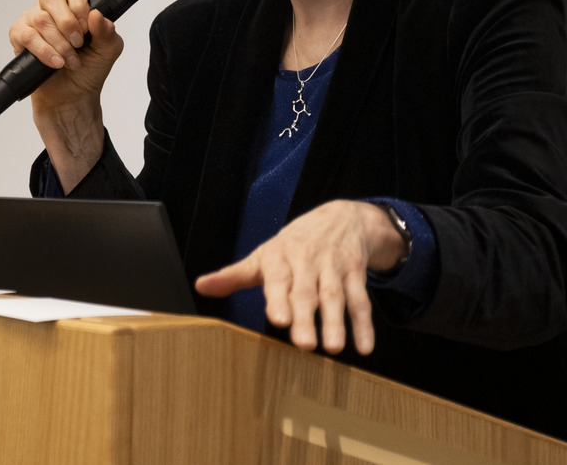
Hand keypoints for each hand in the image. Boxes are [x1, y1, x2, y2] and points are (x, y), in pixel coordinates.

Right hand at [9, 0, 124, 105]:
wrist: (73, 96)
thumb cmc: (89, 68)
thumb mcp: (108, 50)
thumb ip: (107, 32)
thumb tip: (97, 16)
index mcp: (73, 3)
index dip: (79, 2)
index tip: (87, 25)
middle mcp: (51, 8)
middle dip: (68, 22)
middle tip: (79, 43)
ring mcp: (33, 20)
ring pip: (41, 18)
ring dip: (60, 43)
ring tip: (71, 60)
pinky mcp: (19, 37)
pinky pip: (27, 36)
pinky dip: (44, 51)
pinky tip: (56, 62)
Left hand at [194, 200, 405, 355]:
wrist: (341, 217)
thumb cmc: (294, 244)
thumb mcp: (264, 256)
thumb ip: (235, 275)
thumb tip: (201, 286)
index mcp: (279, 257)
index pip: (278, 279)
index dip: (278, 299)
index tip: (278, 320)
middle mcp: (307, 260)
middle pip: (306, 291)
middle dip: (306, 317)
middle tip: (305, 345)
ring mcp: (334, 266)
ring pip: (335, 296)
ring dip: (336, 322)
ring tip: (334, 348)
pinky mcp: (356, 273)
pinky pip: (361, 299)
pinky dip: (364, 324)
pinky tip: (365, 346)